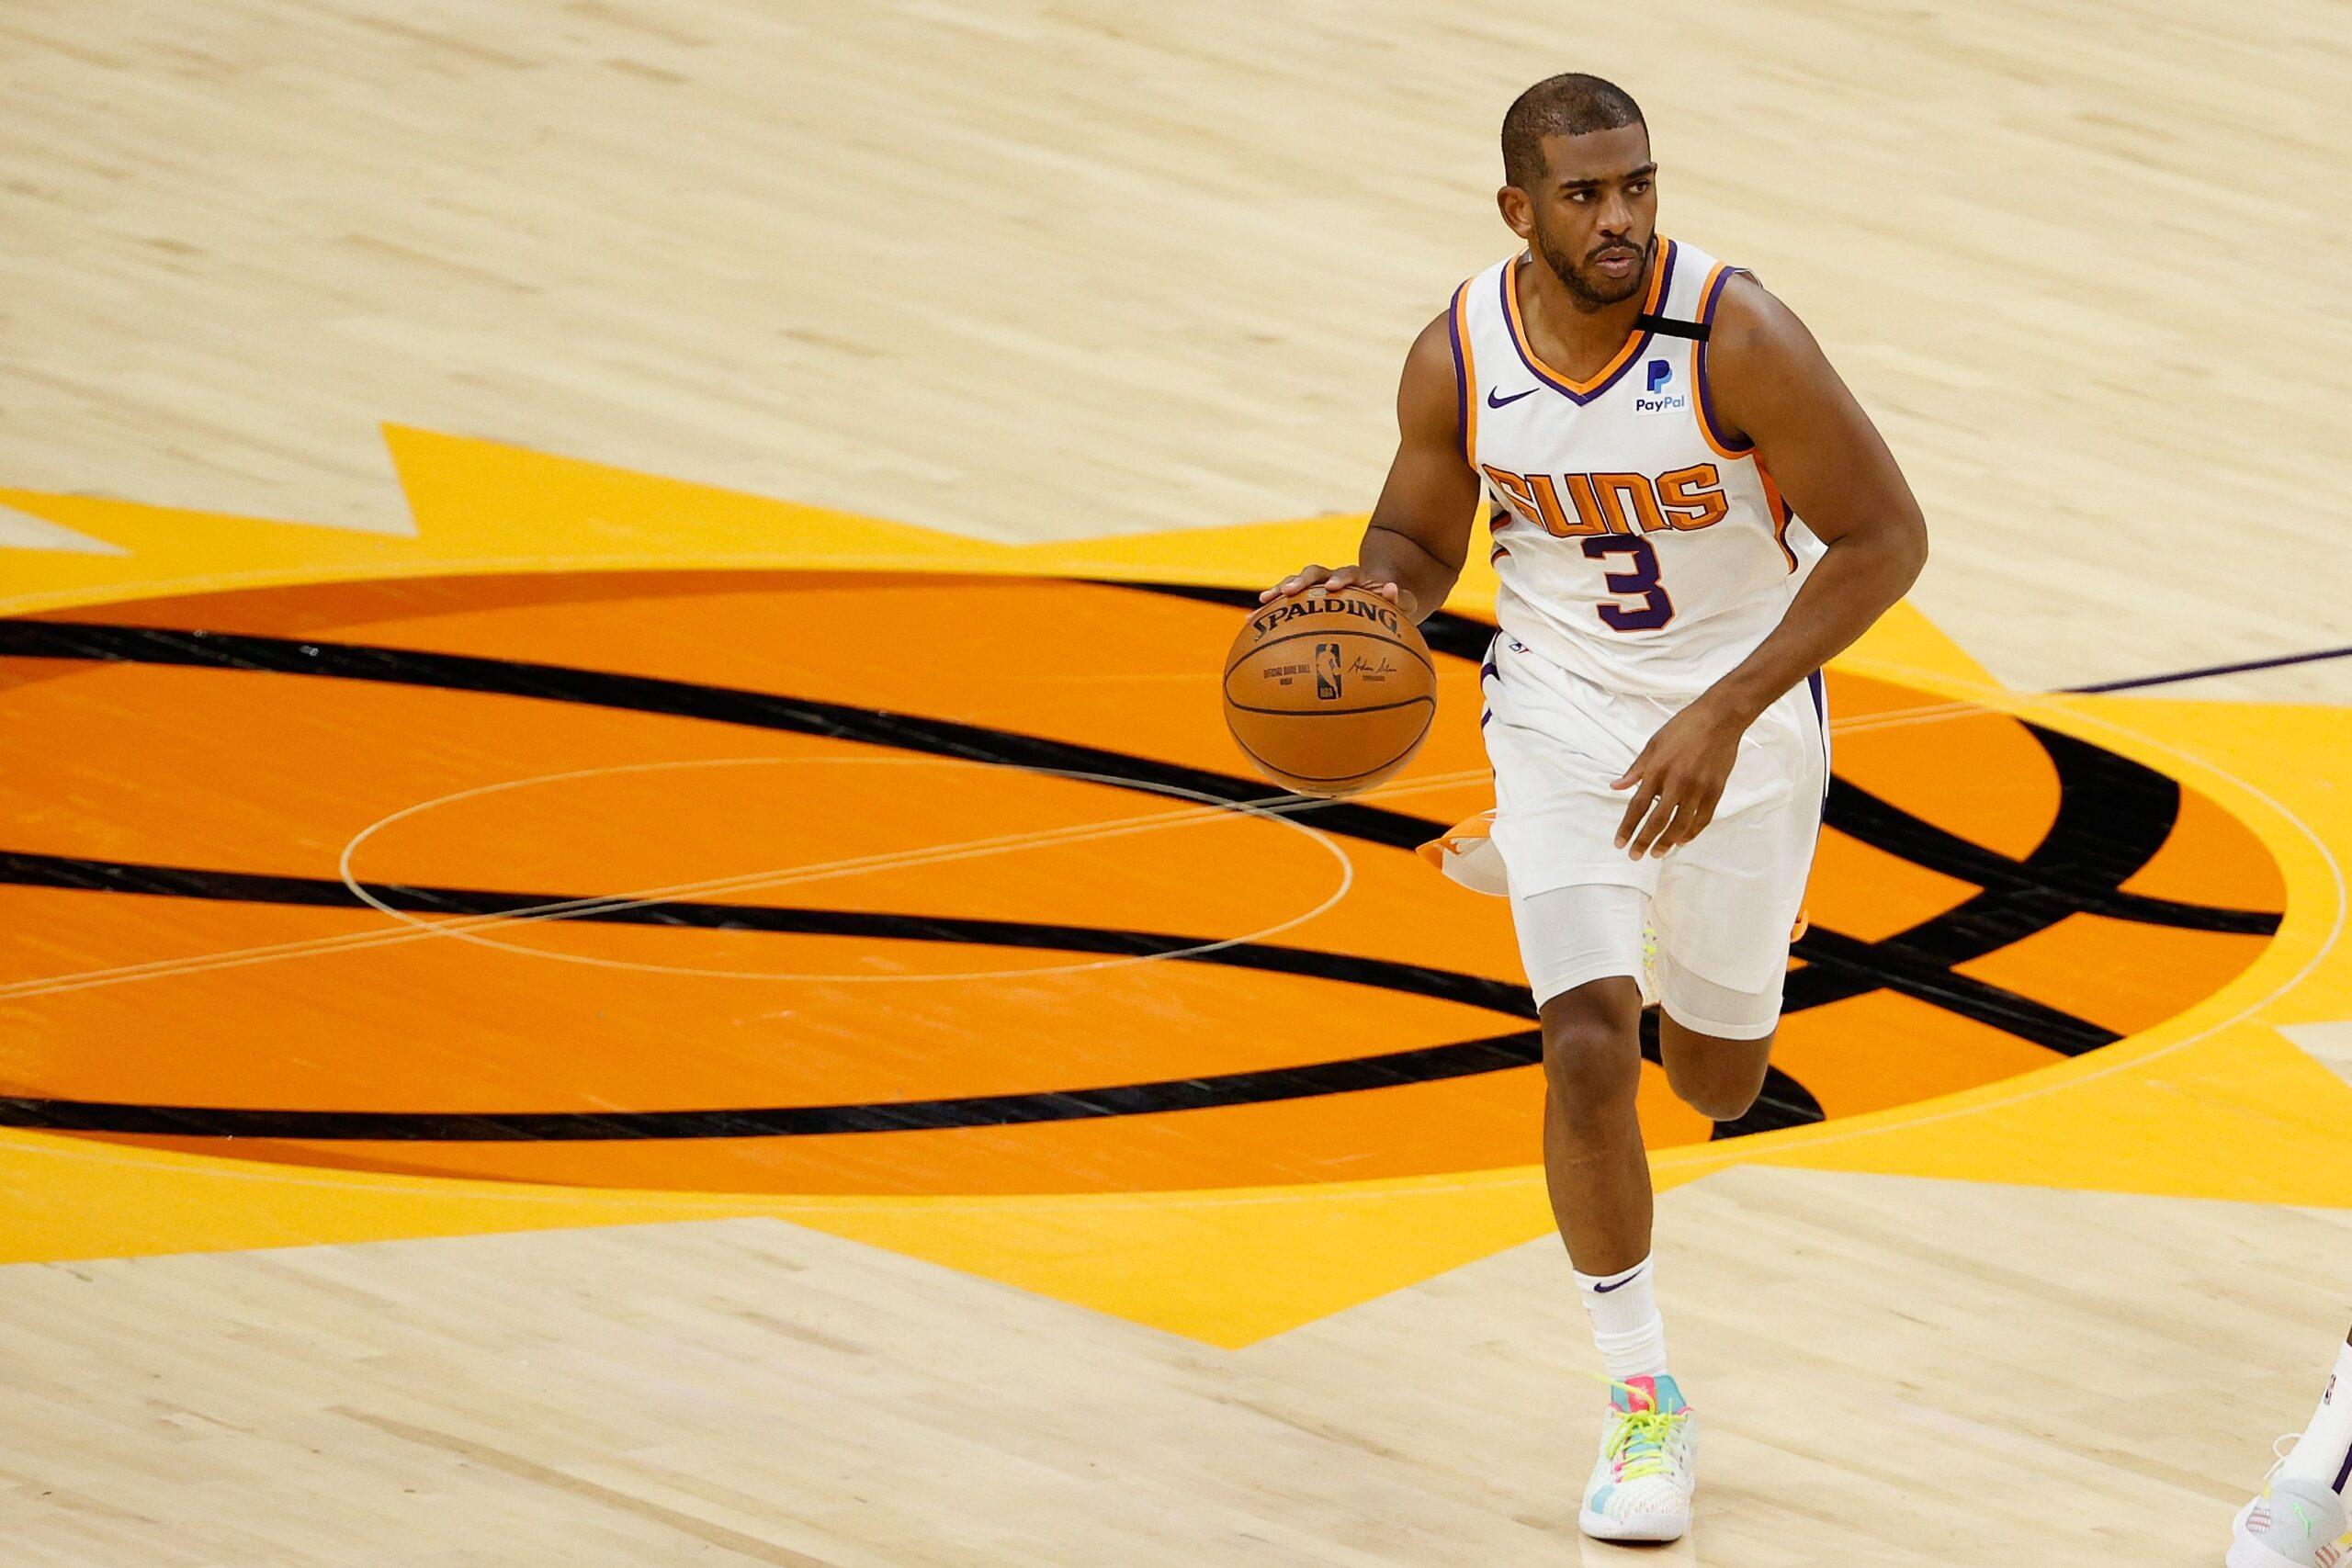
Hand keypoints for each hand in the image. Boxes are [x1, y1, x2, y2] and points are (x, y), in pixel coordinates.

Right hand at [1258, 563, 1409, 615]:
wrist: (1378, 591)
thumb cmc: (1391, 603)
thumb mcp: (1402, 601)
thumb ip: (1400, 598)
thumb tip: (1392, 589)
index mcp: (1355, 576)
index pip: (1346, 572)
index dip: (1339, 578)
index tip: (1332, 588)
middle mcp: (1332, 577)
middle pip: (1313, 572)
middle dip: (1299, 580)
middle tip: (1288, 591)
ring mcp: (1316, 586)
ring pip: (1294, 584)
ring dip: (1278, 591)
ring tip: (1261, 603)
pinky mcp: (1305, 597)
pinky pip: (1285, 603)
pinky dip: (1269, 610)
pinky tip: (1250, 624)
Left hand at [1610, 697, 1746, 858]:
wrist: (1720, 718)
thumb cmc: (1684, 727)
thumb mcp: (1653, 744)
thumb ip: (1635, 769)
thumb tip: (1615, 786)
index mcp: (1658, 769)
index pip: (1638, 806)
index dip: (1627, 827)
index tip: (1619, 844)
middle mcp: (1677, 782)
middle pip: (1658, 820)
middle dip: (1644, 841)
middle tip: (1635, 856)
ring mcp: (1699, 788)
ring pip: (1681, 824)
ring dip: (1667, 842)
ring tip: (1657, 853)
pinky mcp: (1716, 790)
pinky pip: (1702, 819)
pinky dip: (1691, 832)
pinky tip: (1682, 840)